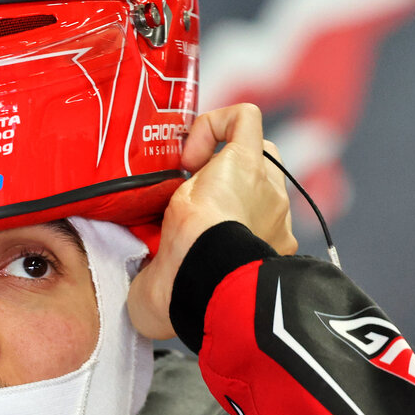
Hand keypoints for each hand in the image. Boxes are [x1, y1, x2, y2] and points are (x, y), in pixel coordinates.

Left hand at [127, 104, 297, 339]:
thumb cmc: (186, 294)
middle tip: (188, 189)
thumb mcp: (170, 284)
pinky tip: (190, 150)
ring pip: (253, 150)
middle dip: (228, 177)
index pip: (251, 215)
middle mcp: (273, 218)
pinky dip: (216, 122)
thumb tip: (142, 271)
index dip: (223, 206)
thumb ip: (167, 271)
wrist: (202, 277)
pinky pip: (245, 119)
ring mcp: (266, 190)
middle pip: (259, 180)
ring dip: (216, 153)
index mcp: (258, 248)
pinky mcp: (249, 162)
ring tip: (184, 170)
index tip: (188, 214)